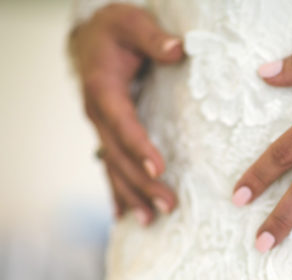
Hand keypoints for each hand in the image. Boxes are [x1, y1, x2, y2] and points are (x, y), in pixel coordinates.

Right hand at [70, 4, 183, 224]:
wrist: (89, 40)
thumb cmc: (114, 31)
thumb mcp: (131, 22)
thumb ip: (153, 38)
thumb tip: (179, 50)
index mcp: (104, 90)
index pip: (123, 124)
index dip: (140, 147)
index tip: (158, 170)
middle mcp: (98, 114)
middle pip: (119, 156)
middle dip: (142, 184)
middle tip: (168, 206)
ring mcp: (100, 128)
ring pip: (113, 167)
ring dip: (130, 195)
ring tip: (149, 221)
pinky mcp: (106, 135)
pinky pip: (109, 166)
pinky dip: (117, 191)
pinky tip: (124, 214)